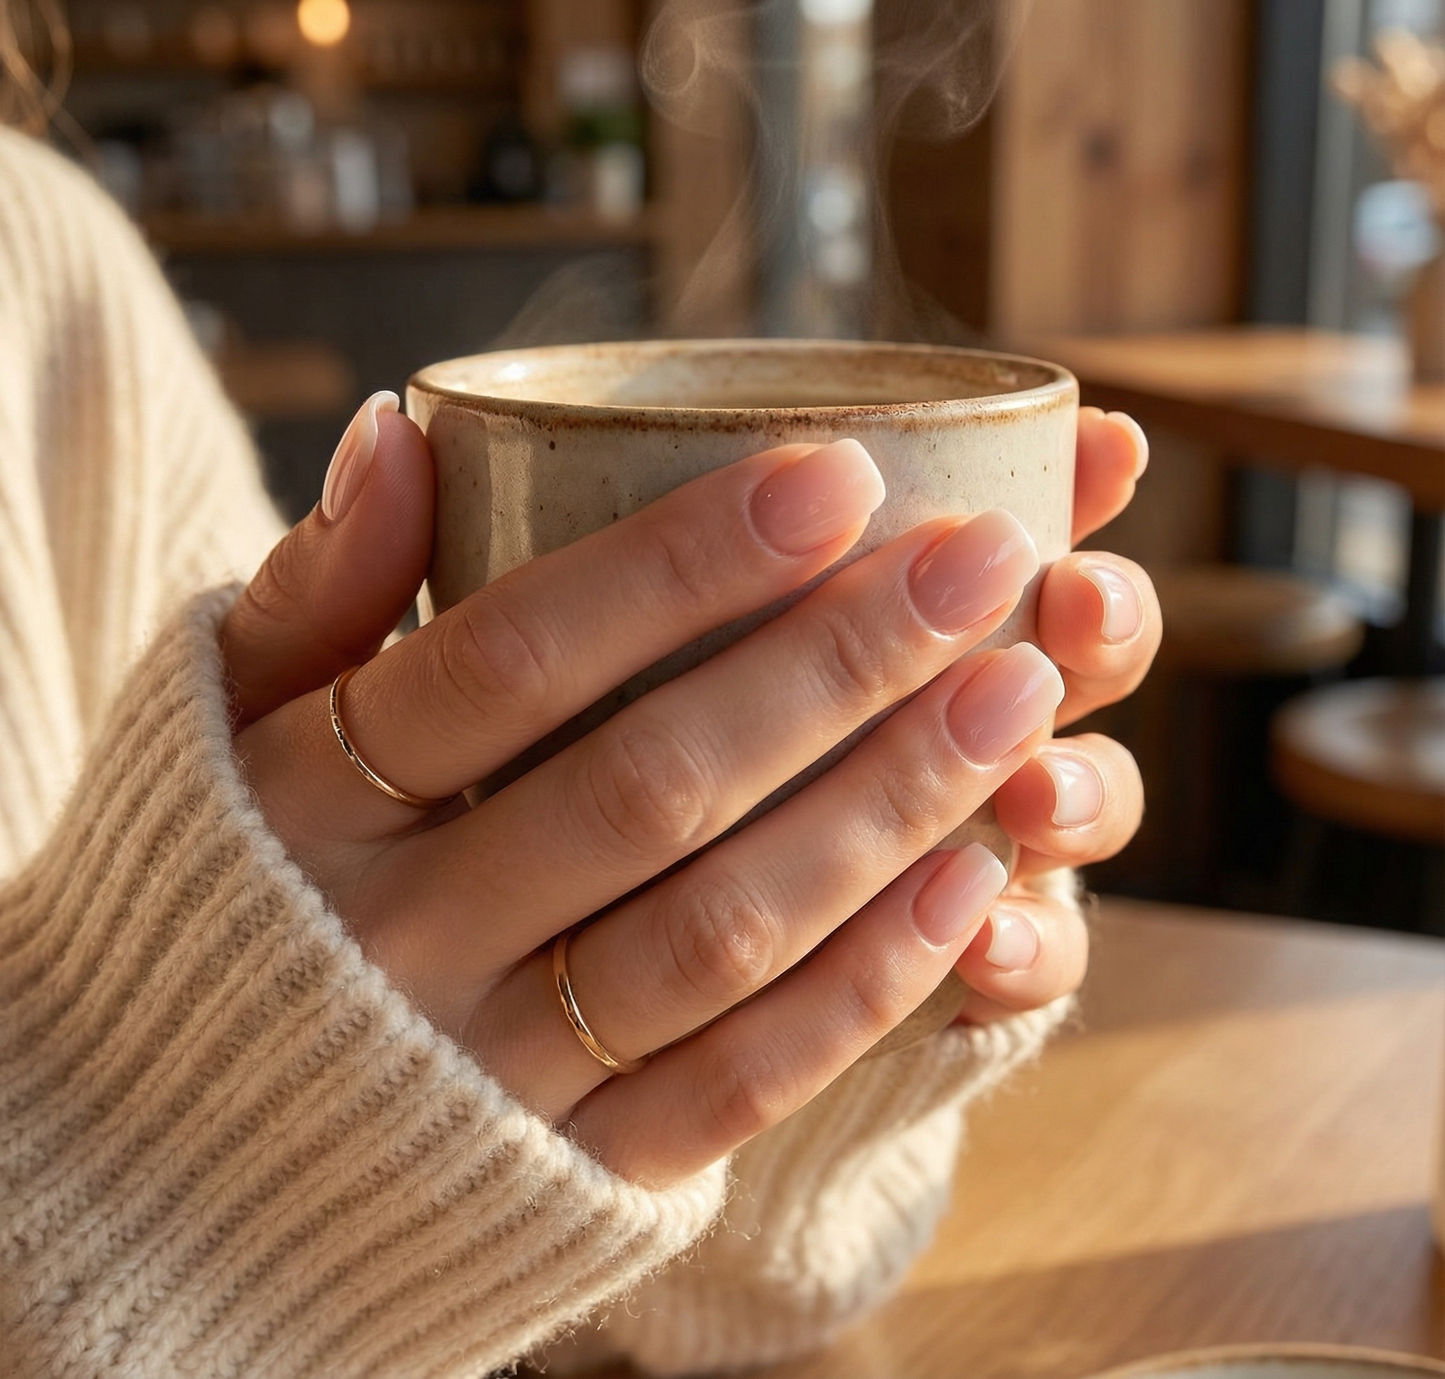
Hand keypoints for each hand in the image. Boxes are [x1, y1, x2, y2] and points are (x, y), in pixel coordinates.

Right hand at [220, 395, 1147, 1185]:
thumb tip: (396, 429)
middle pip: (649, 787)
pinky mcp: (578, 1175)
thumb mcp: (226, 726)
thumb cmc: (231, 884)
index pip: (512, 658)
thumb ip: (313, 588)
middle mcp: (407, 942)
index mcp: (310, 805)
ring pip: (721, 932)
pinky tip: (976, 878)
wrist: (183, 1148)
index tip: (838, 472)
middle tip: (985, 564)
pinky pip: (739, 1082)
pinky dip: (867, 983)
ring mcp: (495, 1074)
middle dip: (835, 669)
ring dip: (886, 808)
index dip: (680, 565)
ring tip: (1019, 695)